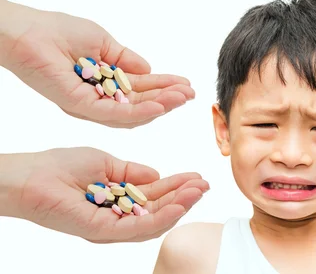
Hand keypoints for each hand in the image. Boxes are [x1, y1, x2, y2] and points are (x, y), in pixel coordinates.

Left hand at [1, 0, 193, 127]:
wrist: (26, 31)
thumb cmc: (57, 31)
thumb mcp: (102, 42)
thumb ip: (125, 59)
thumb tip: (149, 70)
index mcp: (104, 82)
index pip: (139, 89)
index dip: (164, 87)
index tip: (187, 85)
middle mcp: (98, 97)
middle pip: (139, 104)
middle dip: (167, 99)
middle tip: (191, 95)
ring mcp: (88, 104)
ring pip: (131, 113)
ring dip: (160, 107)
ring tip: (182, 99)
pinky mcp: (79, 106)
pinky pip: (114, 114)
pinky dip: (139, 112)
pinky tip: (160, 106)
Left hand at [3, 147, 208, 242]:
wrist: (31, 176)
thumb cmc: (61, 167)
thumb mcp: (106, 164)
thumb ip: (132, 172)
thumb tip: (157, 174)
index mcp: (118, 200)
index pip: (154, 197)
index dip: (177, 187)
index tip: (196, 177)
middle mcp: (117, 217)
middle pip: (159, 211)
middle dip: (184, 197)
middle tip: (205, 184)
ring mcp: (111, 225)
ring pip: (154, 221)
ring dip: (180, 206)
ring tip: (199, 190)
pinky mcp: (102, 230)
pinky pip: (138, 227)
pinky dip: (163, 216)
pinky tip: (180, 203)